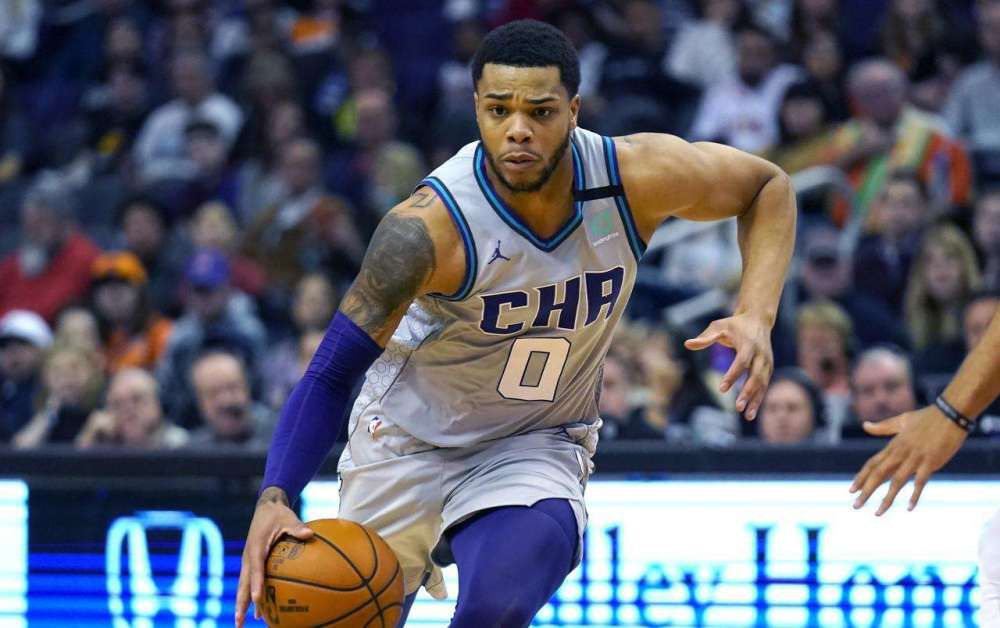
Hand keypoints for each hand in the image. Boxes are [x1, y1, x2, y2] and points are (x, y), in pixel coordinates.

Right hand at [235, 487, 313, 626]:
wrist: (266, 507)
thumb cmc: (278, 513)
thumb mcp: (288, 518)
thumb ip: (297, 527)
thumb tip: (310, 534)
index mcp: (256, 546)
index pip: (256, 568)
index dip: (257, 584)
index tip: (258, 600)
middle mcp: (249, 556)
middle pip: (243, 584)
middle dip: (241, 603)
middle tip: (240, 622)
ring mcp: (248, 560)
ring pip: (244, 586)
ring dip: (243, 604)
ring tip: (242, 623)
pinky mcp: (252, 562)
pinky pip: (250, 582)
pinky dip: (252, 596)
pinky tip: (258, 611)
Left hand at [684, 313, 773, 419]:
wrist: (758, 319)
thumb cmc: (734, 324)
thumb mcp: (718, 326)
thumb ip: (705, 338)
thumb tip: (687, 344)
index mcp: (749, 344)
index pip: (742, 362)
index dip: (732, 376)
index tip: (722, 389)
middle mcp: (761, 354)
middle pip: (756, 375)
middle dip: (748, 392)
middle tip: (737, 407)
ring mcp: (767, 362)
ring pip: (763, 383)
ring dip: (756, 400)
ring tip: (747, 416)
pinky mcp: (769, 367)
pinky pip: (764, 385)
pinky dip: (759, 398)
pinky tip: (751, 412)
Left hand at [849, 405, 968, 515]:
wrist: (950, 413)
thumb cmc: (927, 417)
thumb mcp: (901, 421)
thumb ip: (883, 427)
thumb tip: (865, 425)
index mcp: (893, 446)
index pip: (872, 464)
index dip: (861, 477)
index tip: (851, 490)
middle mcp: (900, 453)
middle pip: (878, 474)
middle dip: (866, 491)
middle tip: (855, 505)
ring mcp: (915, 458)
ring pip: (896, 481)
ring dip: (886, 498)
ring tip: (877, 513)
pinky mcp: (931, 462)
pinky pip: (920, 481)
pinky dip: (914, 494)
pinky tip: (909, 507)